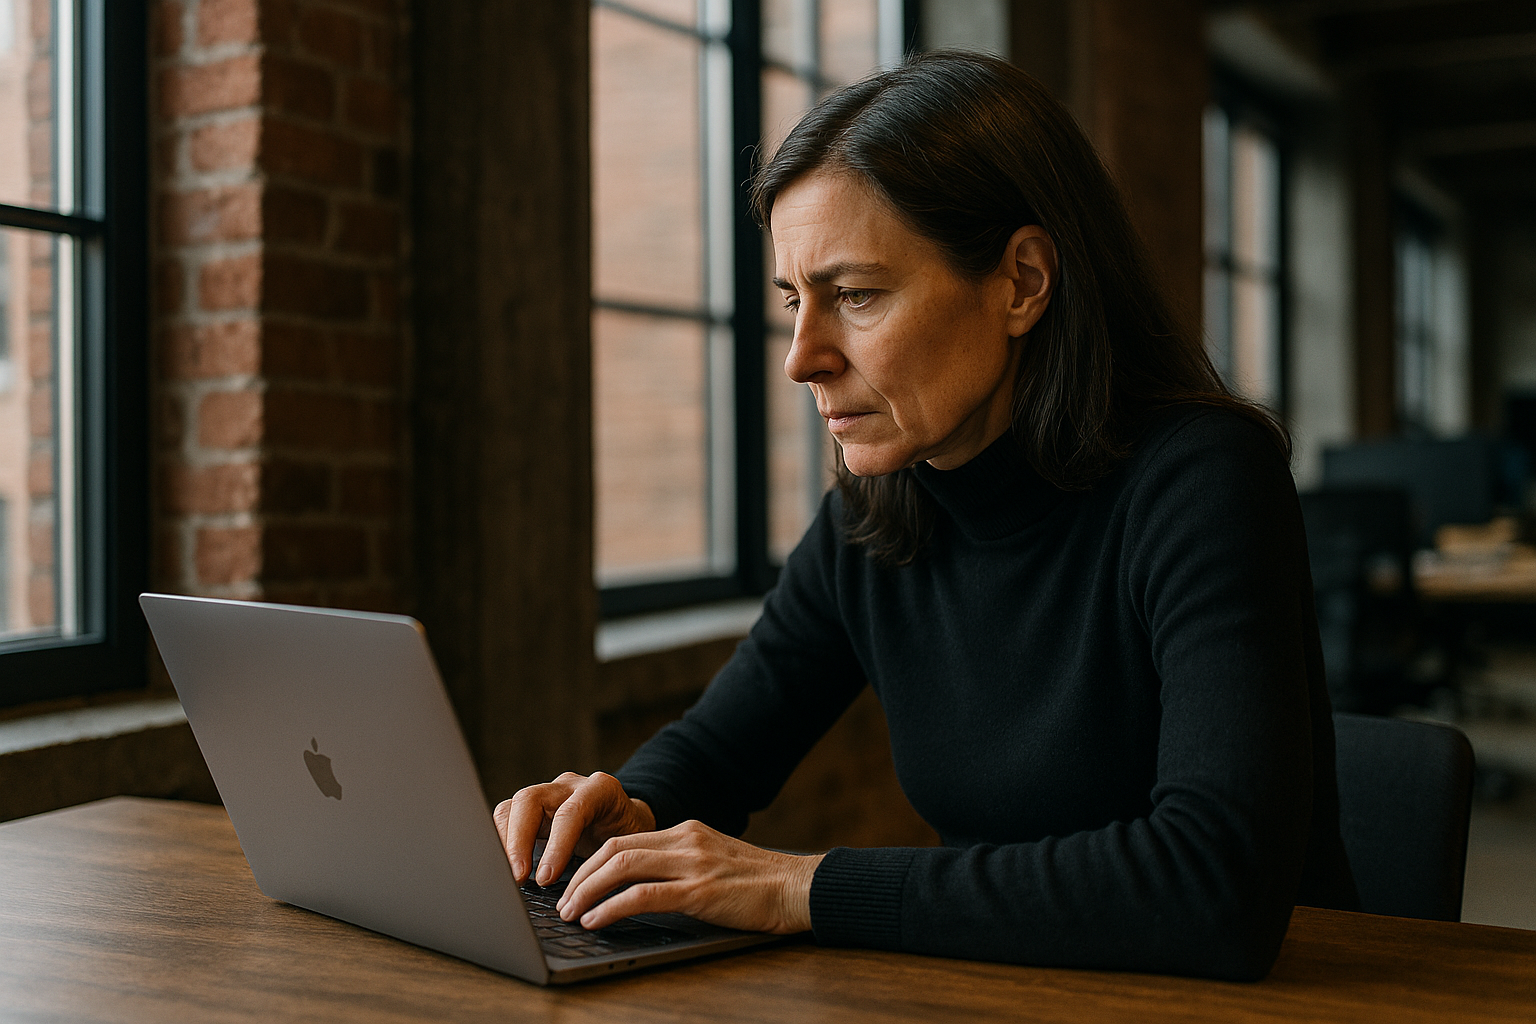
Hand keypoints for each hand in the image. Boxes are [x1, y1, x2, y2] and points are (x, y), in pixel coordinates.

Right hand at [493, 771, 655, 885]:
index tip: (545, 879)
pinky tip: (503, 866)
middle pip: (530, 799)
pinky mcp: (531, 808)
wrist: (627, 821)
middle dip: (518, 840)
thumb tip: (586, 899)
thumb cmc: (629, 836)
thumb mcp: (627, 848)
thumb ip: (609, 863)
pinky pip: (507, 817)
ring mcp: (547, 793)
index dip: (555, 846)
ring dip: (504, 843)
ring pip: (513, 806)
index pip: (570, 812)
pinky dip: (501, 842)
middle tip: (517, 877)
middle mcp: (569, 786)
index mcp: (600, 790)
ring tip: (507, 875)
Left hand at [554, 819, 823, 934]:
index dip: (590, 860)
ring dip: (588, 891)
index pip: (624, 839)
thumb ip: (681, 865)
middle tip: (562, 900)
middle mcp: (685, 841)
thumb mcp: (715, 862)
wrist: (800, 888)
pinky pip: (643, 896)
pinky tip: (596, 921)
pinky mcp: (700, 891)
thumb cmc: (760, 885)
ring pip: (621, 867)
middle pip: (614, 849)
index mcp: (686, 832)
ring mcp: (692, 864)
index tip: (572, 882)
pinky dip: (612, 907)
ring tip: (571, 913)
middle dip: (580, 875)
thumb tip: (641, 886)